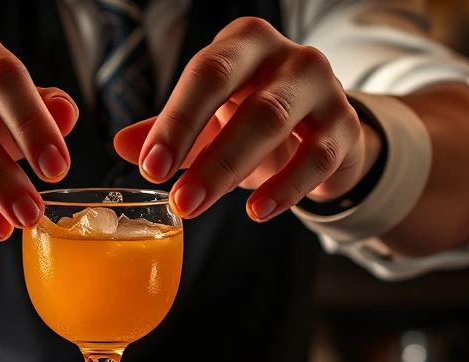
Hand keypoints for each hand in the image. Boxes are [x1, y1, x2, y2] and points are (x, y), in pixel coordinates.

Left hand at [114, 17, 380, 220]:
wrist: (323, 129)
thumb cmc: (252, 114)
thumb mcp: (208, 120)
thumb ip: (167, 131)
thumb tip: (122, 145)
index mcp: (244, 44)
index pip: (206, 74)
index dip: (176, 121)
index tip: (150, 167)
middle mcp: (287, 56)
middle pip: (244, 101)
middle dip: (207, 156)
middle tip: (178, 199)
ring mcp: (323, 87)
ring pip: (277, 125)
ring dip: (233, 170)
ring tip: (204, 207)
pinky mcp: (346, 126)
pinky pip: (317, 158)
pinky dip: (285, 189)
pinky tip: (256, 211)